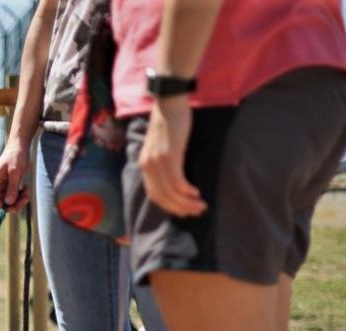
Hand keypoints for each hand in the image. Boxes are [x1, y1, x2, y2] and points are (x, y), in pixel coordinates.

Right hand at [0, 142, 31, 211]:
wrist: (20, 144)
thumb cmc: (17, 156)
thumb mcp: (16, 172)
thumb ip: (12, 188)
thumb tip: (9, 203)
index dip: (4, 206)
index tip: (16, 204)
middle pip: (3, 203)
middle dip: (15, 203)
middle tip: (26, 198)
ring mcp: (3, 184)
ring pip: (10, 200)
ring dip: (19, 198)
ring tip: (28, 191)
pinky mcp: (10, 183)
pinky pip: (14, 194)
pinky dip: (21, 194)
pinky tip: (27, 187)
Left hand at [138, 96, 205, 217]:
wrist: (169, 103)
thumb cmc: (170, 123)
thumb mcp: (162, 147)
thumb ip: (165, 163)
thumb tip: (177, 181)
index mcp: (145, 166)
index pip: (155, 195)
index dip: (170, 207)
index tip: (184, 212)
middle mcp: (148, 166)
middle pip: (163, 197)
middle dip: (180, 208)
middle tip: (196, 212)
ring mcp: (157, 161)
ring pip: (171, 191)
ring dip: (187, 202)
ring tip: (201, 206)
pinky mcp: (169, 155)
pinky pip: (177, 181)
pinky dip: (186, 191)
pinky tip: (196, 193)